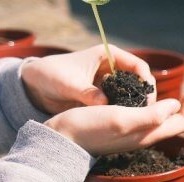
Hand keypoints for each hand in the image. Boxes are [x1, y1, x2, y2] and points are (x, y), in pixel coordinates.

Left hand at [21, 44, 156, 113]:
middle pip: (140, 83)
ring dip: (136, 108)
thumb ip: (87, 93)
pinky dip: (124, 113)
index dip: (147, 83)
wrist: (35, 85)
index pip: (139, 67)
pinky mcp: (105, 96)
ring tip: (137, 122)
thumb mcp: (69, 84)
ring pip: (133, 95)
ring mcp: (111, 83)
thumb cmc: (51, 76)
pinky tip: (124, 125)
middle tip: (146, 116)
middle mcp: (113, 68)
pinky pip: (121, 104)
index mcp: (109, 55)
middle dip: (145, 98)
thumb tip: (105, 105)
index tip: (148, 101)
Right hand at [45, 72, 183, 155]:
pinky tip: (146, 91)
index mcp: (149, 133)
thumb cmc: (89, 128)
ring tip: (176, 83)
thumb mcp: (122, 119)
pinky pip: (147, 113)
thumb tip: (175, 105)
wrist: (62, 139)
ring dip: (173, 99)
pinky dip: (154, 101)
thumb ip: (151, 116)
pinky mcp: (120, 126)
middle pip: (177, 119)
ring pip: (163, 116)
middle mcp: (144, 135)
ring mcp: (132, 132)